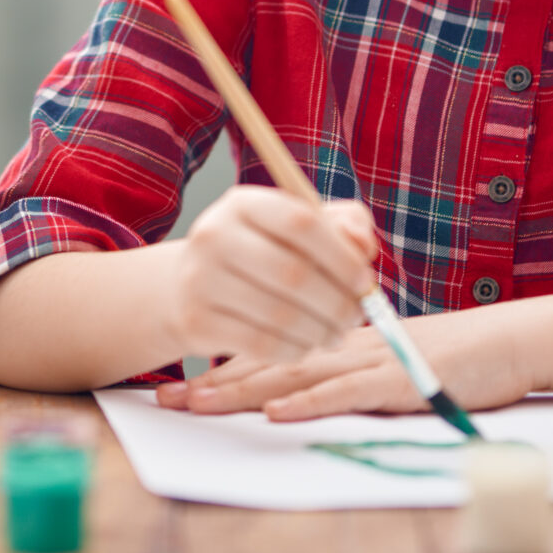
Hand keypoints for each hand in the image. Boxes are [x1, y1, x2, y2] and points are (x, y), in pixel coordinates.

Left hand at [156, 303, 534, 420]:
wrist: (514, 341)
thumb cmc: (458, 356)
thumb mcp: (393, 362)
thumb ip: (353, 375)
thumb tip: (309, 397)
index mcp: (341, 342)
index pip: (272, 353)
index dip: (223, 370)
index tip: (180, 388)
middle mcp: (347, 347)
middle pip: (269, 365)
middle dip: (214, 384)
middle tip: (166, 401)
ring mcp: (373, 362)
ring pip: (296, 376)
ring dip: (245, 392)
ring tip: (200, 404)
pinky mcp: (402, 382)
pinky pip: (348, 393)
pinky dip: (311, 404)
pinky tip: (277, 414)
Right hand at [160, 187, 378, 363]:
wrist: (188, 285)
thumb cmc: (261, 252)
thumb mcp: (299, 228)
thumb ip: (343, 226)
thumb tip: (363, 248)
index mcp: (244, 203)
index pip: (301, 222)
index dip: (342, 256)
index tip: (364, 281)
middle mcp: (215, 235)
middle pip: (294, 274)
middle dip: (337, 303)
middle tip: (356, 317)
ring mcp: (200, 279)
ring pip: (281, 315)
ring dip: (321, 331)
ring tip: (335, 334)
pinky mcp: (196, 322)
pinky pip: (261, 345)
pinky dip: (294, 350)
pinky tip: (304, 345)